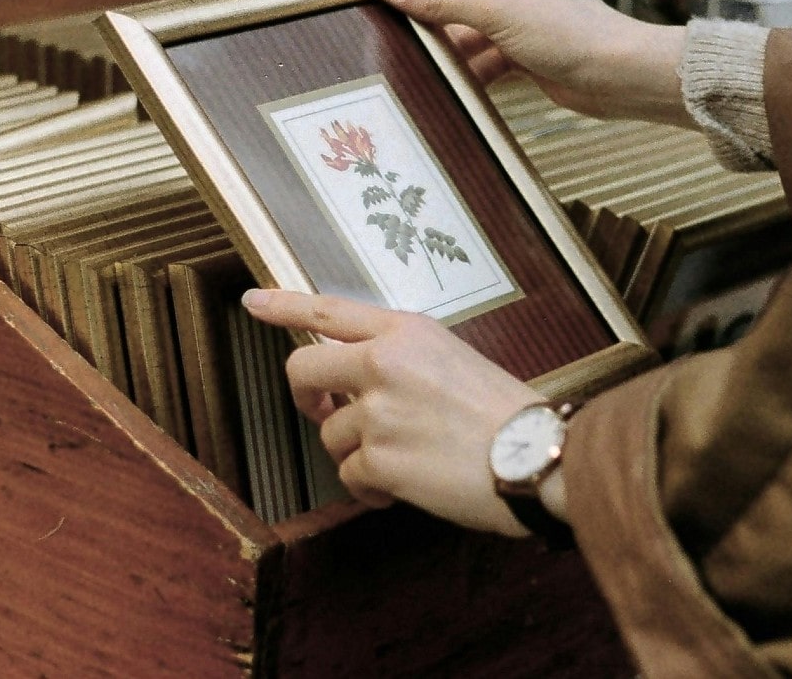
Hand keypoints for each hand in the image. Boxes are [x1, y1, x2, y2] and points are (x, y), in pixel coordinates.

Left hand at [241, 288, 537, 535]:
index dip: (284, 306)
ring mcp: (377, 412)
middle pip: (302, 370)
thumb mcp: (455, 360)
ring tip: (404, 459)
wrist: (537, 456)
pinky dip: (373, 488)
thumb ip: (403, 362)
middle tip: (325, 414)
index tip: (254, 303)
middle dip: (307, 398)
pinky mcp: (379, 461)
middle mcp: (384, 364)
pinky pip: (351, 476)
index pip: (329, 311)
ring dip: (358, 452)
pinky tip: (404, 487)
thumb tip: (361, 384)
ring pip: (329, 434)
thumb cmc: (508, 414)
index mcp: (407, 332)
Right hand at [376, 0, 693, 128]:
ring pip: (463, 23)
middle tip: (395, 33)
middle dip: (428, 12)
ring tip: (425, 65)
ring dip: (448, 45)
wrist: (614, 75)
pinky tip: (454, 85)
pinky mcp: (522, 45)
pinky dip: (469, 67)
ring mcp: (516, 11)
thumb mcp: (493, 12)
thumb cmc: (567, 30)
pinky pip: (481, 52)